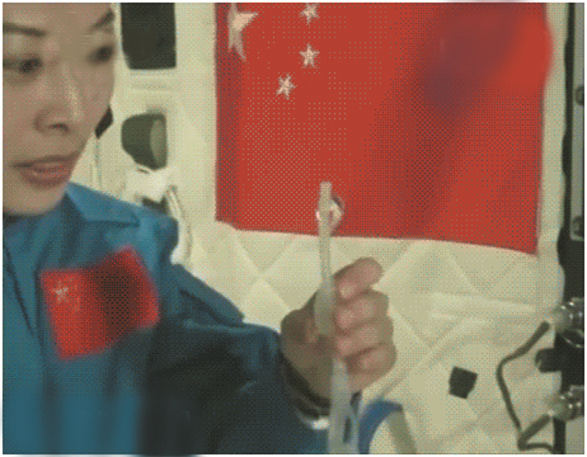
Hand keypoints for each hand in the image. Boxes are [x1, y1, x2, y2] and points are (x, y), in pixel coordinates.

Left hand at [280, 258, 395, 398]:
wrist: (304, 372)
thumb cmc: (304, 337)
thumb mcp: (293, 328)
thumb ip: (301, 323)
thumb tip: (312, 327)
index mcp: (349, 289)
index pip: (368, 270)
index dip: (359, 276)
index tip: (341, 291)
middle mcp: (369, 307)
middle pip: (377, 301)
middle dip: (357, 310)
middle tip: (338, 320)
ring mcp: (378, 333)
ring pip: (381, 329)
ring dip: (359, 337)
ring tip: (337, 347)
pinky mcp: (382, 358)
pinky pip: (385, 355)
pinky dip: (370, 359)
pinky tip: (354, 364)